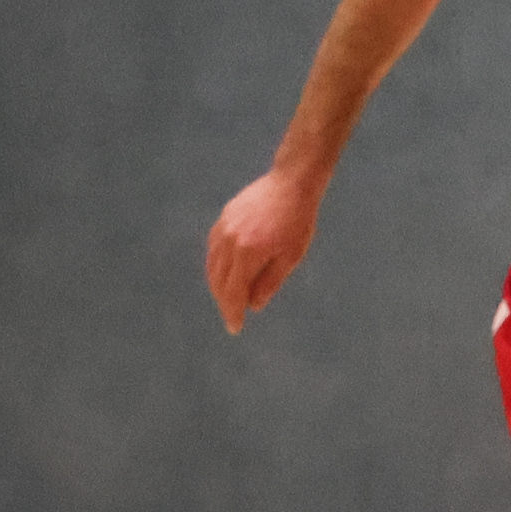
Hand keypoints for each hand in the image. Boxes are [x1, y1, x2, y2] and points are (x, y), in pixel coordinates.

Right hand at [206, 169, 320, 332]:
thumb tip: (254, 306)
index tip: (235, 327)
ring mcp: (223, 228)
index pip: (233, 292)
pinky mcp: (223, 219)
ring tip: (229, 298)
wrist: (291, 183)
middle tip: (233, 315)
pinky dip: (216, 265)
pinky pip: (213, 249)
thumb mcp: (291, 256)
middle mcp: (229, 242)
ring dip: (218, 285)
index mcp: (247, 253)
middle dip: (224, 301)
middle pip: (218, 282)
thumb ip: (270, 282)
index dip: (232, 312)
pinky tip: (226, 273)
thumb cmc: (298, 222)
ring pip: (212, 266)